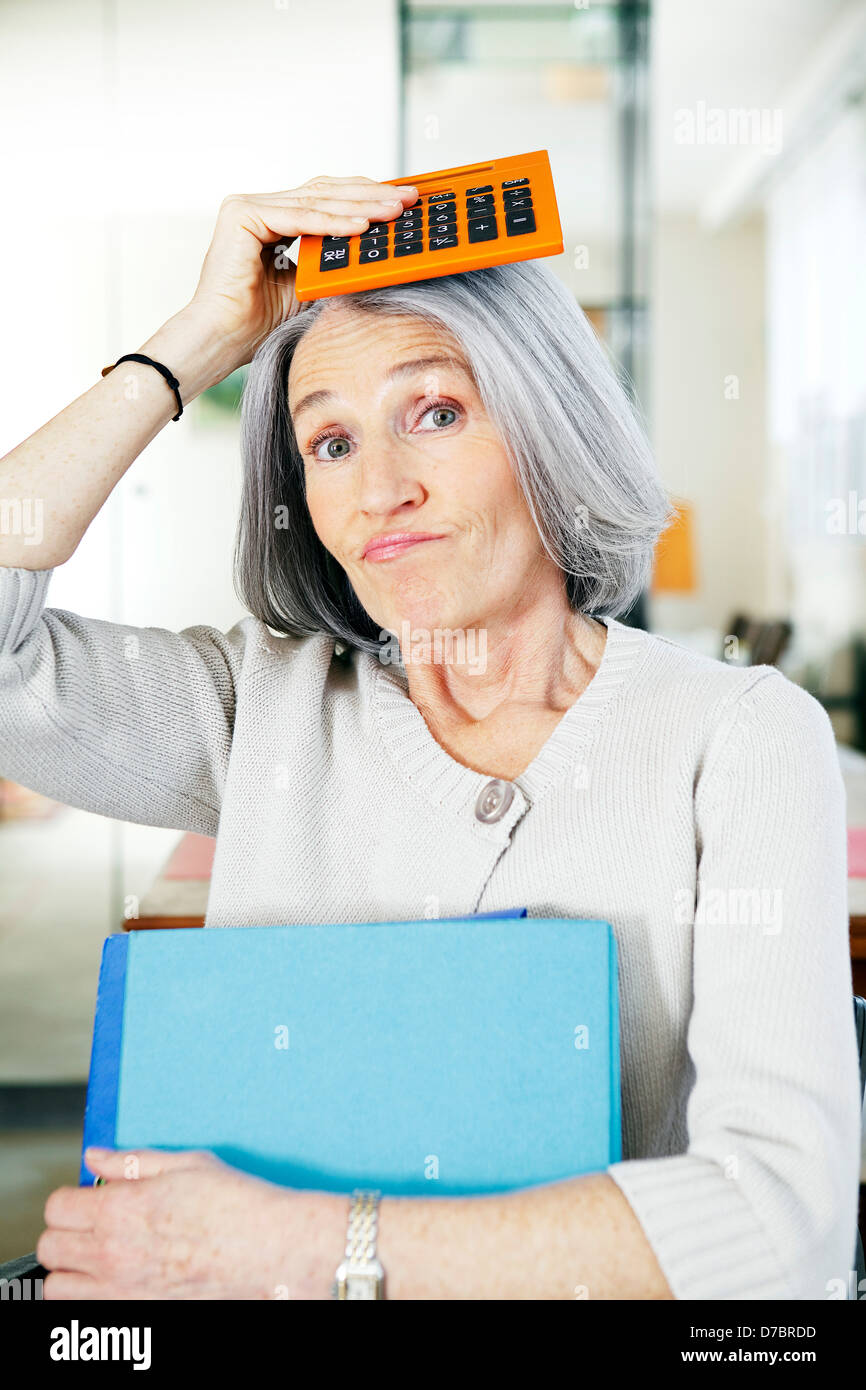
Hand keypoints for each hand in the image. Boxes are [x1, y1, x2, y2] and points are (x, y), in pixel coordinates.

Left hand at [37, 1147, 343, 1299]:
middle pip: (49, 1247)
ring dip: (69, 1269)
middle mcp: (113, 1253)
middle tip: (89, 1224)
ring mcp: (122, 1290)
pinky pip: (85, 1312)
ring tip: (95, 1256)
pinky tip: (114, 1280)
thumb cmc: (236, 1205)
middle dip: (64, 1231)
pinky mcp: (138, 1314)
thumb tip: (96, 1157)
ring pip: (57, 1287)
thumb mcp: (187, 1164)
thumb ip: (133, 1161)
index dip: (69, 1197)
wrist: (269, 1250)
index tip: (86, 1197)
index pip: (57, 1207)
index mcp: (122, 1208)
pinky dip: (89, 1297)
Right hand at [188, 175, 419, 362]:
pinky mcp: (242, 215)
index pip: (324, 200)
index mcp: (270, 219)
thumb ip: (332, 265)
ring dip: (360, 206)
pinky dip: (332, 223)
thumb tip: (374, 257)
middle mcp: (257, 206)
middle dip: (370, 196)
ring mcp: (247, 206)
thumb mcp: (308, 288)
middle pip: (323, 195)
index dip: (363, 199)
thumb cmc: (257, 324)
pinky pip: (298, 219)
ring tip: (394, 211)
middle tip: (408, 199)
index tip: (399, 205)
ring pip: (315, 202)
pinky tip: (363, 225)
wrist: (222, 340)